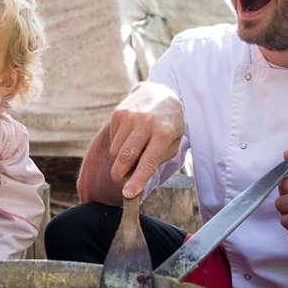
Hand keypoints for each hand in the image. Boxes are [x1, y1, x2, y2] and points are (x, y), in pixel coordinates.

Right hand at [106, 81, 184, 197]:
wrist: (159, 93)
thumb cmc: (169, 124)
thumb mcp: (173, 142)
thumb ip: (158, 159)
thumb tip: (136, 176)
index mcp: (164, 133)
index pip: (148, 162)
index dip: (137, 180)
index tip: (128, 194)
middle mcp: (146, 123)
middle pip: (126, 157)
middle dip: (120, 175)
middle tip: (120, 182)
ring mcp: (130, 116)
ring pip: (116, 150)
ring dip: (121, 158)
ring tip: (134, 150)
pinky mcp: (118, 113)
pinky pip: (113, 139)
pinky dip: (119, 144)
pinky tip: (130, 136)